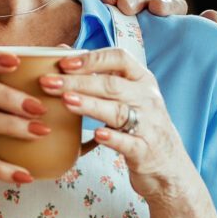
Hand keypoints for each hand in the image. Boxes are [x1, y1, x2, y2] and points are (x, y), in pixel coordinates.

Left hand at [41, 49, 203, 203]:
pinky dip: (113, 138)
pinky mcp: (145, 150)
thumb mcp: (126, 96)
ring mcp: (148, 124)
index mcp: (142, 79)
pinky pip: (128, 142)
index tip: (64, 63)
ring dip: (90, 105)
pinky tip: (96, 134)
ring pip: (118, 111)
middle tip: (48, 83)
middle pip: (112, 85)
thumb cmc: (138, 125)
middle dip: (78, 82)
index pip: (120, 58)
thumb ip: (99, 75)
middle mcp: (147, 98)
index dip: (92, 58)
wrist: (168, 166)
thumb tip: (62, 52)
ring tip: (66, 101)